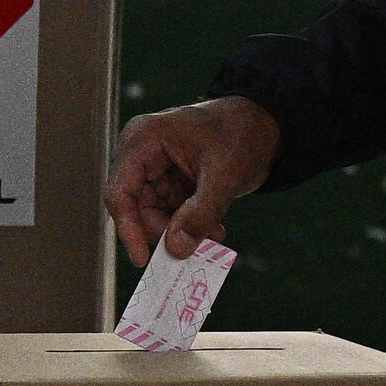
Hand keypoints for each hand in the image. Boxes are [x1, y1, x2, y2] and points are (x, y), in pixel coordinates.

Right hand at [108, 96, 282, 265]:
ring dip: (180, 231)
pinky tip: (213, 228)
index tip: (144, 260)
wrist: (265, 125)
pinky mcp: (170, 181)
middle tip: (193, 248)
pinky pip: (170, 213)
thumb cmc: (241, 133)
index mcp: (143, 140)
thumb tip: (176, 248)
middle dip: (165, 231)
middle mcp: (142, 154)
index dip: (128, 228)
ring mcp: (156, 168)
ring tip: (212, 235)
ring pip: (154, 215)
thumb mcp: (223, 175)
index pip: (120, 192)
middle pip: (136, 207)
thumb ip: (199, 213)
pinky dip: (189, 225)